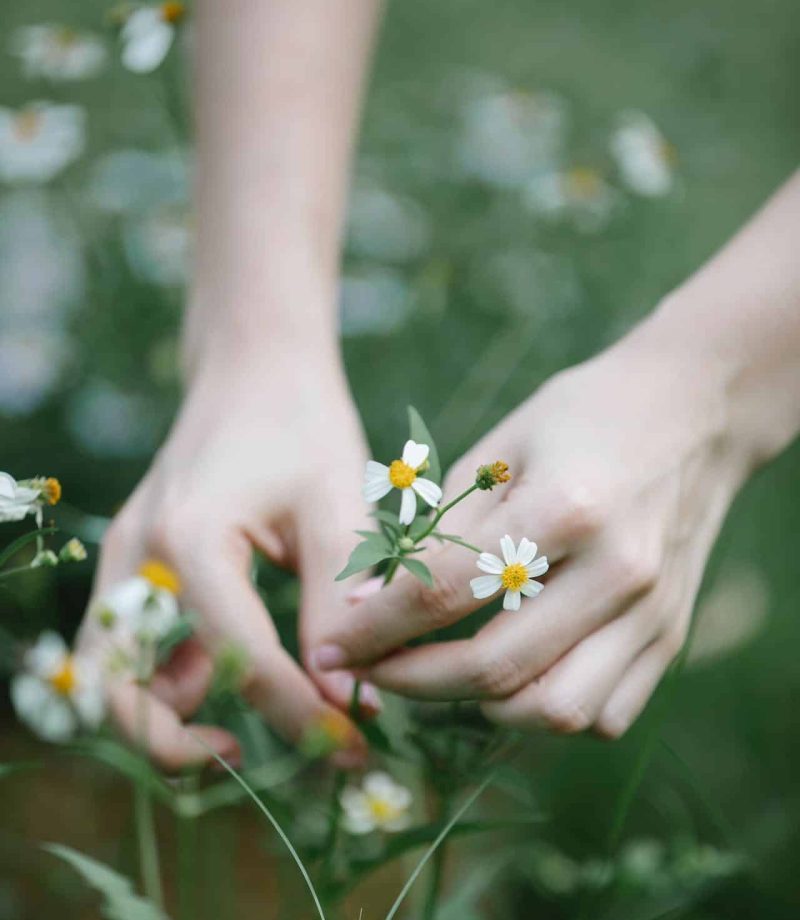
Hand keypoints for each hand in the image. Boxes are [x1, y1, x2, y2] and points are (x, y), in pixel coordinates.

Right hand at [78, 350, 373, 769]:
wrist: (255, 366)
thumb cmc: (302, 422)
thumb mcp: (336, 507)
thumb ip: (339, 603)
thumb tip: (349, 698)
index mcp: (189, 538)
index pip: (241, 660)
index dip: (301, 715)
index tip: (353, 746)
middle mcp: (137, 555)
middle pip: (121, 690)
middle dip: (180, 745)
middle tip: (256, 758)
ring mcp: (126, 559)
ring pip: (112, 675)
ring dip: (165, 717)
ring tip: (242, 728)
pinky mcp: (137, 563)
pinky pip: (133, 643)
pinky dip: (170, 677)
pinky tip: (234, 673)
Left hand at [313, 313, 750, 737]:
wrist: (695, 410)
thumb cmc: (582, 416)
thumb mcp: (499, 450)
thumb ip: (438, 532)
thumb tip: (366, 605)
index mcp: (565, 507)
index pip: (444, 593)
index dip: (373, 628)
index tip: (331, 647)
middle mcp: (615, 571)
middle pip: (495, 667)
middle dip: (410, 681)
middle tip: (371, 670)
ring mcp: (652, 611)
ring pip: (555, 711)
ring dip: (482, 708)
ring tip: (444, 675)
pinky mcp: (673, 634)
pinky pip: (604, 714)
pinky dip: (547, 712)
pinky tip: (516, 677)